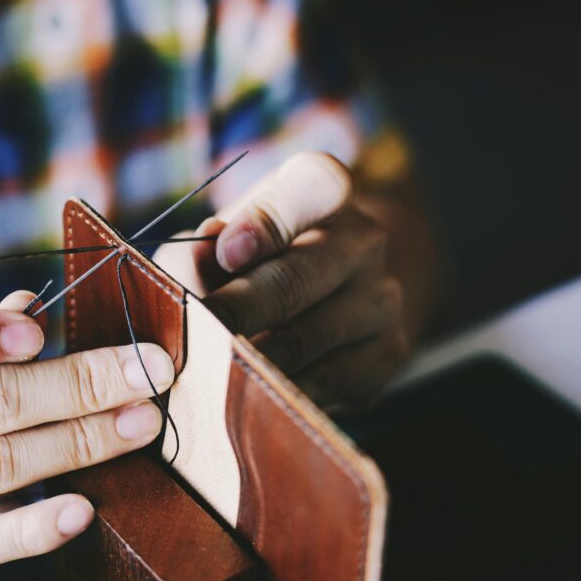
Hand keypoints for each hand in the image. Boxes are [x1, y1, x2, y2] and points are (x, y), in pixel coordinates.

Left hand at [155, 152, 407, 408]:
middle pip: (296, 278)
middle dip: (237, 312)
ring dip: (251, 360)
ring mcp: (382, 297)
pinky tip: (249, 394)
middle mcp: (364, 238)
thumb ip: (199, 250)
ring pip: (306, 339)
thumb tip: (193, 270)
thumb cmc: (252, 256)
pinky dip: (279, 393)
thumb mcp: (220, 237)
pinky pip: (325, 383)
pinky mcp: (388, 352)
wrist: (327, 293)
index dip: (267, 221)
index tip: (226, 253)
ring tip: (210, 370)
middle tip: (196, 336)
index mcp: (322, 189)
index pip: (314, 186)